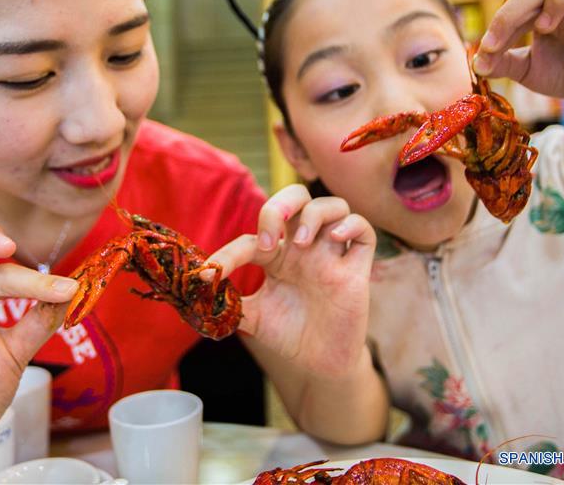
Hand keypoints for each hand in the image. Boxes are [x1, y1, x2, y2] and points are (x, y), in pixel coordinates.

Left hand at [211, 185, 375, 378]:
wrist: (320, 365)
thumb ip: (229, 303)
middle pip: (298, 197)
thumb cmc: (289, 335)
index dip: (229, 252)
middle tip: (269, 239)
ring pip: (334, 205)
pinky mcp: (357, 269)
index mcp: (277, 255)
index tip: (212, 272)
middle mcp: (305, 248)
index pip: (253, 236)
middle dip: (280, 205)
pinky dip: (350, 226)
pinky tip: (335, 241)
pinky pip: (364, 231)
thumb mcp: (253, 318)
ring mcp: (332, 255)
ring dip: (315, 214)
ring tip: (301, 243)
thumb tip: (199, 293)